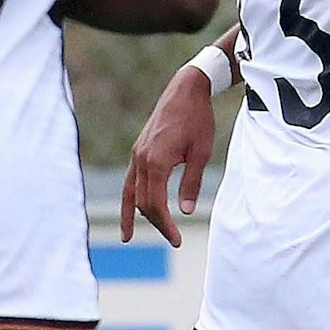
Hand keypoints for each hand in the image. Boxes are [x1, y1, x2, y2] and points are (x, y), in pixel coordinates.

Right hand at [119, 66, 216, 247]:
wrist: (186, 90)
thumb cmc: (197, 119)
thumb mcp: (200, 153)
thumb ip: (191, 182)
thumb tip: (185, 211)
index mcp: (157, 161)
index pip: (155, 204)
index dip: (165, 225)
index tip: (177, 240)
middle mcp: (141, 159)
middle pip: (143, 202)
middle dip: (156, 222)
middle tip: (174, 239)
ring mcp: (137, 154)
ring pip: (131, 193)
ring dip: (135, 214)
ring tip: (128, 237)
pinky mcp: (138, 150)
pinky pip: (130, 180)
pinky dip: (128, 197)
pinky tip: (129, 210)